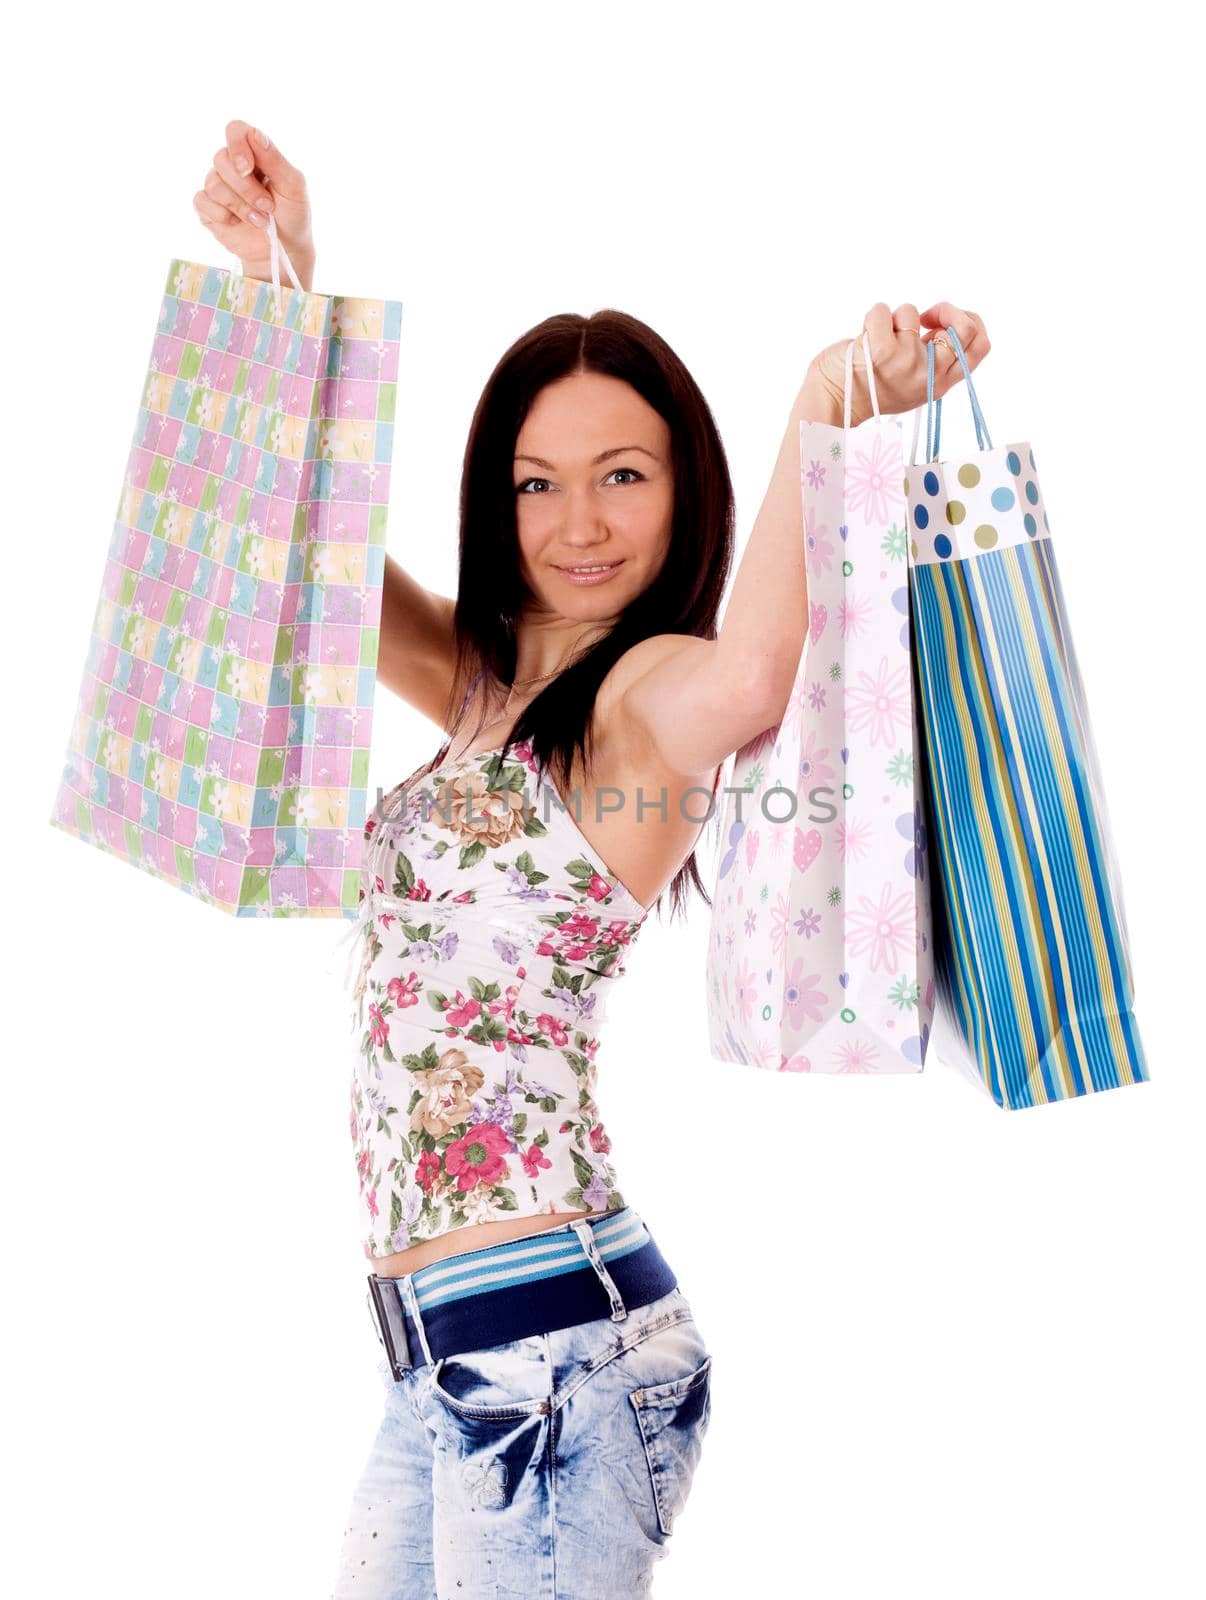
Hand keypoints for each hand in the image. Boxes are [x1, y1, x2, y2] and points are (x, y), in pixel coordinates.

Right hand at [192, 120, 314, 289]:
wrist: (284, 253)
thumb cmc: (293, 217)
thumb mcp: (294, 187)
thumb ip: (275, 159)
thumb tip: (255, 134)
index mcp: (255, 155)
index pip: (235, 130)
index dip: (238, 146)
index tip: (248, 168)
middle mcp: (233, 167)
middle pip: (221, 158)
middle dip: (245, 188)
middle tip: (267, 207)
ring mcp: (219, 187)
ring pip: (213, 183)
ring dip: (239, 206)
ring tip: (260, 221)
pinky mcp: (209, 209)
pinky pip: (201, 201)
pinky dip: (222, 215)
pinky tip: (237, 224)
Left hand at [807, 302, 989, 427]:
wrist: (834, 402)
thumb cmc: (870, 385)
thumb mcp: (912, 379)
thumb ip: (932, 357)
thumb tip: (945, 319)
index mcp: (939, 384)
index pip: (981, 346)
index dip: (970, 322)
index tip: (944, 323)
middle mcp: (928, 377)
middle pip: (963, 328)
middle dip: (945, 309)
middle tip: (923, 318)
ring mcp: (908, 363)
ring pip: (913, 312)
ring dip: (893, 318)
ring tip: (878, 339)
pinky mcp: (883, 352)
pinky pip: (885, 310)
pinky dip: (872, 317)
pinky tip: (865, 338)